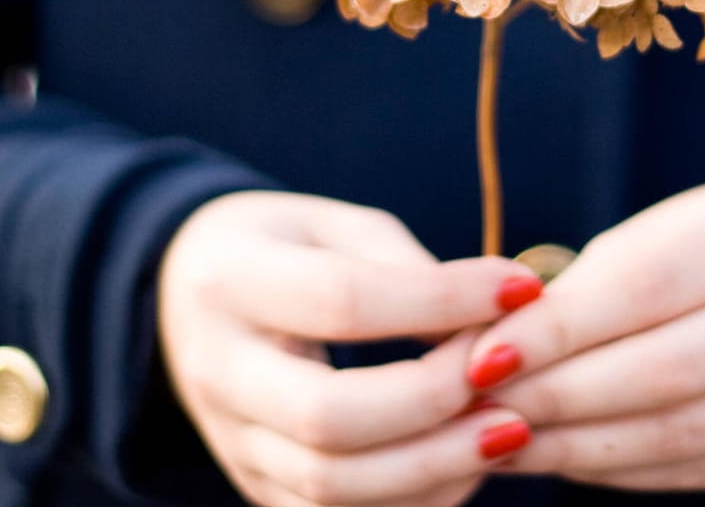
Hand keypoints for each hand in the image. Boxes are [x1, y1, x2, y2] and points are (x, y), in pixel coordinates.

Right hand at [158, 191, 543, 506]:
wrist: (184, 296)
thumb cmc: (282, 249)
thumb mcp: (334, 225)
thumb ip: (407, 269)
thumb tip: (493, 330)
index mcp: (233, 281)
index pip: (344, 300)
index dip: (442, 300)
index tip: (520, 290)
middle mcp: (219, 371)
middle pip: (329, 417)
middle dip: (434, 405)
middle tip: (508, 379)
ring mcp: (231, 441)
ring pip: (331, 487)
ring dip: (435, 466)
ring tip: (508, 426)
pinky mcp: (254, 485)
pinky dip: (413, 501)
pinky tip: (465, 462)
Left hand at [461, 174, 704, 491]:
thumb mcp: (664, 231)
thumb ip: (588, 284)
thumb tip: (483, 346)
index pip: (649, 287)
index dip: (558, 329)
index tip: (482, 355)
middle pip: (666, 369)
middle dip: (558, 394)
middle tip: (478, 407)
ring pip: (682, 432)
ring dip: (578, 444)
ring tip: (502, 440)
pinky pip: (699, 468)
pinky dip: (619, 468)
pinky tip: (562, 457)